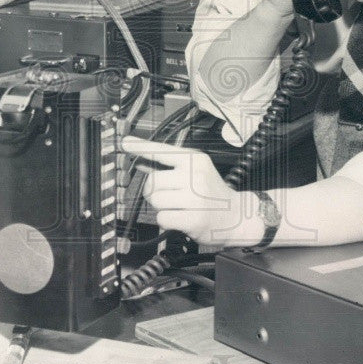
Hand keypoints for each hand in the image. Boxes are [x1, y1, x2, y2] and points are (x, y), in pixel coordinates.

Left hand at [121, 136, 252, 247]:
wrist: (237, 217)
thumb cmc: (212, 194)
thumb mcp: (196, 172)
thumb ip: (169, 167)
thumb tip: (142, 163)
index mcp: (195, 160)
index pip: (162, 151)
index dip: (141, 147)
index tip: (125, 143)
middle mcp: (195, 176)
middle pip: (152, 181)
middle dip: (155, 192)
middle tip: (169, 196)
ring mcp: (196, 198)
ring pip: (155, 200)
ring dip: (161, 207)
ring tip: (178, 207)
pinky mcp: (194, 219)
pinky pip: (162, 218)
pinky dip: (166, 220)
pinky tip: (180, 218)